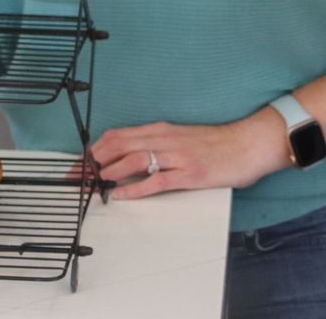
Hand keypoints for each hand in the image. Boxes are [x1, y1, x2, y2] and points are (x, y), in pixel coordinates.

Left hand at [90, 108, 292, 200]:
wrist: (250, 143)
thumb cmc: (218, 144)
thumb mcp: (181, 139)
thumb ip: (157, 146)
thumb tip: (129, 159)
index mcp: (160, 130)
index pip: (116, 135)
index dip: (92, 150)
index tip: (77, 165)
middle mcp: (164, 139)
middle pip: (118, 144)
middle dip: (91, 162)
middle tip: (75, 179)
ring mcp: (177, 156)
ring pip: (133, 158)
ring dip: (108, 171)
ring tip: (92, 184)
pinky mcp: (190, 174)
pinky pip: (156, 180)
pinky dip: (134, 188)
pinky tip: (120, 195)